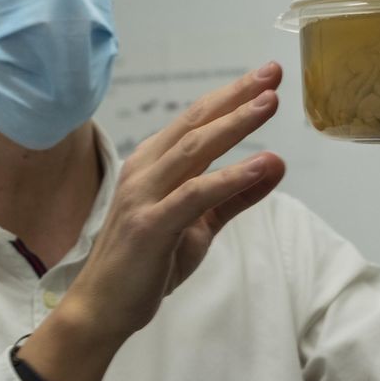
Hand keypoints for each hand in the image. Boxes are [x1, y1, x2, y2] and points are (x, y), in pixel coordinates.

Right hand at [66, 63, 287, 345]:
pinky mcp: (150, 225)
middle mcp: (145, 170)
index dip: (231, 96)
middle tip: (273, 73)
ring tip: (270, 103)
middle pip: (196, 123)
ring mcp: (144, 195)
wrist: (104, 307)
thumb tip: (275, 164)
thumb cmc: (146, 263)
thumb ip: (234, 195)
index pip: (196, 120)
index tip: (266, 76)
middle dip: (236, 95)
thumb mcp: (199, 226)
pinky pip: (194, 194)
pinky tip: (260, 165)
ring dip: (235, 124)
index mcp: (153, 164)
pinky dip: (229, 177)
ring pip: (194, 149)